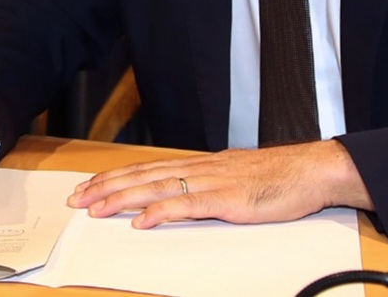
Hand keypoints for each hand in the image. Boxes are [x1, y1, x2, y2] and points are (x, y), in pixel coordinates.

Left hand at [67, 139, 373, 228]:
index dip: (114, 178)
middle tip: (77, 198)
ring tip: (96, 209)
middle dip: (105, 187)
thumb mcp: (231, 179)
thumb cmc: (275, 178)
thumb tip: (178, 196)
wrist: (311, 170)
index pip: (144, 169)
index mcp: (197, 165)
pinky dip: (161, 212)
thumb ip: (204, 186)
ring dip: (122, 199)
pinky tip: (142, 221)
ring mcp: (211, 182)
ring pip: (156, 188)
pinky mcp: (227, 199)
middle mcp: (198, 169)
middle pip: (141, 176)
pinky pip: (188, 205)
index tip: (87, 187)